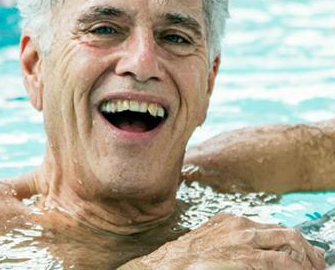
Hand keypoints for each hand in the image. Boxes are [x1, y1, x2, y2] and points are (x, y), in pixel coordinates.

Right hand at [131, 213, 325, 269]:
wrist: (169, 262)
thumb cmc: (187, 255)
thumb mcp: (210, 239)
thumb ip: (231, 238)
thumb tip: (254, 247)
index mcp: (233, 220)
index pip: (274, 227)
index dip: (294, 243)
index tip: (304, 257)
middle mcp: (241, 224)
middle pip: (286, 231)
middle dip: (306, 250)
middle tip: (316, 266)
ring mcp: (244, 239)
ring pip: (288, 242)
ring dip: (305, 259)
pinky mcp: (244, 256)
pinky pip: (280, 261)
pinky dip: (295, 268)